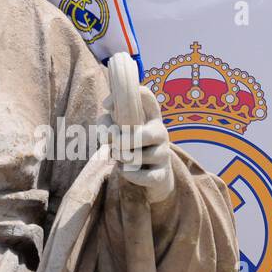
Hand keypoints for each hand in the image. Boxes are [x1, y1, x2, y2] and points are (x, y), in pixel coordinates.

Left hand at [112, 83, 173, 203]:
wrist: (151, 175)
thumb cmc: (130, 146)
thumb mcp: (116, 130)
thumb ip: (107, 123)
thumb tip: (107, 132)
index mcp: (150, 117)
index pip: (147, 98)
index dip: (130, 96)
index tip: (107, 104)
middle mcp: (161, 132)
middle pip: (142, 135)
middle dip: (120, 143)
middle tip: (114, 146)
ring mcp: (164, 154)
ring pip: (137, 157)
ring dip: (122, 159)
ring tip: (122, 158)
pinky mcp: (162, 175)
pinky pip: (139, 175)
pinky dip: (127, 173)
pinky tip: (126, 170)